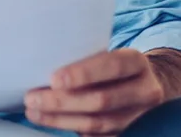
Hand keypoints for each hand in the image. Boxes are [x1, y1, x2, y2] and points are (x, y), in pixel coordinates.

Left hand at [24, 49, 165, 136]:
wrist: (147, 82)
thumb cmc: (114, 64)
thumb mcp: (108, 52)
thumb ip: (86, 58)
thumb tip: (44, 65)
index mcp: (136, 62)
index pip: (112, 66)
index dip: (83, 73)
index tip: (54, 79)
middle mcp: (144, 90)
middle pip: (102, 100)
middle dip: (62, 101)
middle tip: (33, 98)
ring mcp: (138, 115)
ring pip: (98, 123)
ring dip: (61, 119)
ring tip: (34, 112)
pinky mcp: (128, 131)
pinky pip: (98, 136)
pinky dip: (71, 130)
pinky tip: (51, 123)